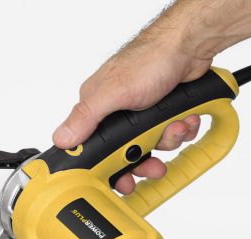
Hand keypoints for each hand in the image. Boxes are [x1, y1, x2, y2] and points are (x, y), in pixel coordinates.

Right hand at [52, 19, 211, 193]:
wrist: (189, 46)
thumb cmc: (150, 60)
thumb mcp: (113, 92)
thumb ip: (87, 117)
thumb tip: (61, 139)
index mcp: (97, 109)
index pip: (94, 148)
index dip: (108, 168)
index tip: (121, 180)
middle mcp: (117, 114)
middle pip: (127, 154)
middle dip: (145, 160)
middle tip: (153, 166)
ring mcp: (141, 115)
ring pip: (152, 147)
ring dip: (167, 140)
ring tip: (175, 127)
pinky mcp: (162, 114)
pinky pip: (170, 136)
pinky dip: (181, 130)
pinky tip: (184, 118)